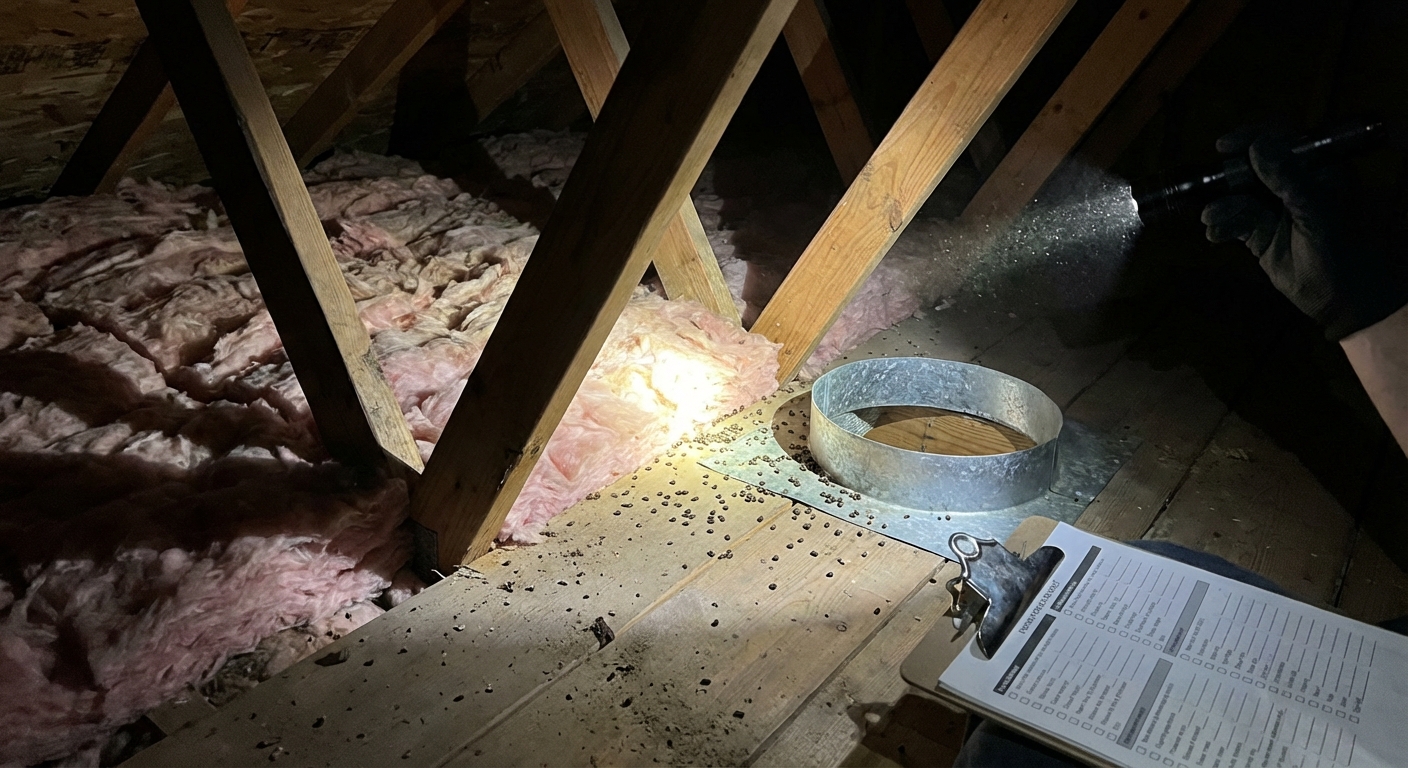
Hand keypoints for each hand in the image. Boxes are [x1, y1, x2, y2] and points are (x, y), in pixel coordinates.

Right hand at [1201, 129, 1406, 339]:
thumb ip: (1288, 177)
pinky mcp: (1258, 233)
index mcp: (1316, 170)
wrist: (1336, 296)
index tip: (1224, 146)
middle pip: (1252, 167)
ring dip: (1222, 206)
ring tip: (1211, 221)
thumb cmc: (1336, 248)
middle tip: (1210, 187)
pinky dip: (1222, 226)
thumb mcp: (1314, 208)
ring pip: (1238, 196)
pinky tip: (1215, 234)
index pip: (1282, 141)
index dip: (1252, 138)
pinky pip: (1234, 221)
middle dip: (1228, 179)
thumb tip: (1258, 145)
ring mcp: (1273, 208)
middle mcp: (1292, 185)